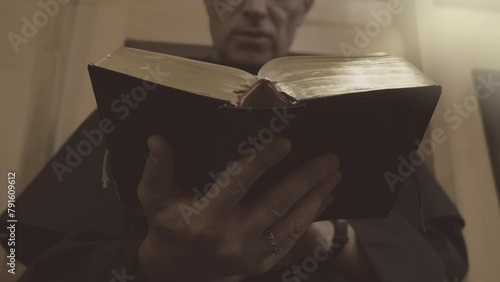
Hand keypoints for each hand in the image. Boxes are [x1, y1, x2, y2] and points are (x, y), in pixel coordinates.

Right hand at [137, 135, 341, 280]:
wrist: (176, 268)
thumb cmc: (166, 225)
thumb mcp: (153, 197)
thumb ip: (157, 169)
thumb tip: (157, 139)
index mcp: (204, 217)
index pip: (238, 184)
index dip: (262, 162)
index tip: (286, 142)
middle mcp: (229, 237)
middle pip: (276, 204)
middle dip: (306, 179)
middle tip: (330, 159)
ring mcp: (247, 254)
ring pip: (290, 224)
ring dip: (315, 198)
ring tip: (334, 175)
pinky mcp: (259, 264)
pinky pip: (290, 239)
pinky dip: (310, 218)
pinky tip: (324, 198)